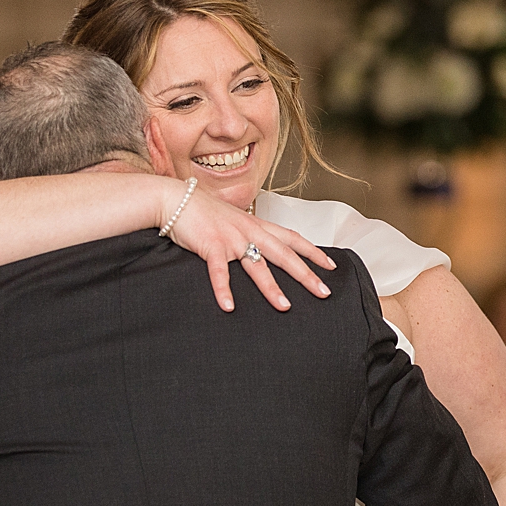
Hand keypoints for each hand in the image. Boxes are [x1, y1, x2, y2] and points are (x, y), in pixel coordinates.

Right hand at [162, 184, 335, 312]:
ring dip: (271, 288)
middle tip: (323, 292)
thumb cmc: (200, 211)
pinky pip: (219, 272)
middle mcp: (248, 231)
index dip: (313, 252)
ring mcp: (231, 238)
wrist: (174, 198)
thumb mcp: (231, 219)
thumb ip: (246, 233)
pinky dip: (224, 290)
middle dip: (305, 274)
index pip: (292, 238)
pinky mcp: (211, 246)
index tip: (330, 266)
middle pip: (284, 254)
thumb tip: (256, 248)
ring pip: (257, 266)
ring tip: (285, 306)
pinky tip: (229, 307)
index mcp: (255, 224)